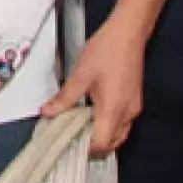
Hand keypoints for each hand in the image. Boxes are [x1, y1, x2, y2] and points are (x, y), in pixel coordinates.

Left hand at [42, 12, 144, 156]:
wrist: (128, 33)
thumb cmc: (105, 51)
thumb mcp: (80, 75)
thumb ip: (64, 98)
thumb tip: (47, 112)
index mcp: (113, 110)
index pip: (102, 143)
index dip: (86, 149)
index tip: (70, 145)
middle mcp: (128, 114)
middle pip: (113, 143)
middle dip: (95, 145)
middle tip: (73, 137)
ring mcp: (134, 107)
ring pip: (120, 134)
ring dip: (104, 136)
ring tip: (81, 127)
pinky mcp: (136, 100)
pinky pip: (124, 123)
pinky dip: (111, 126)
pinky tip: (94, 114)